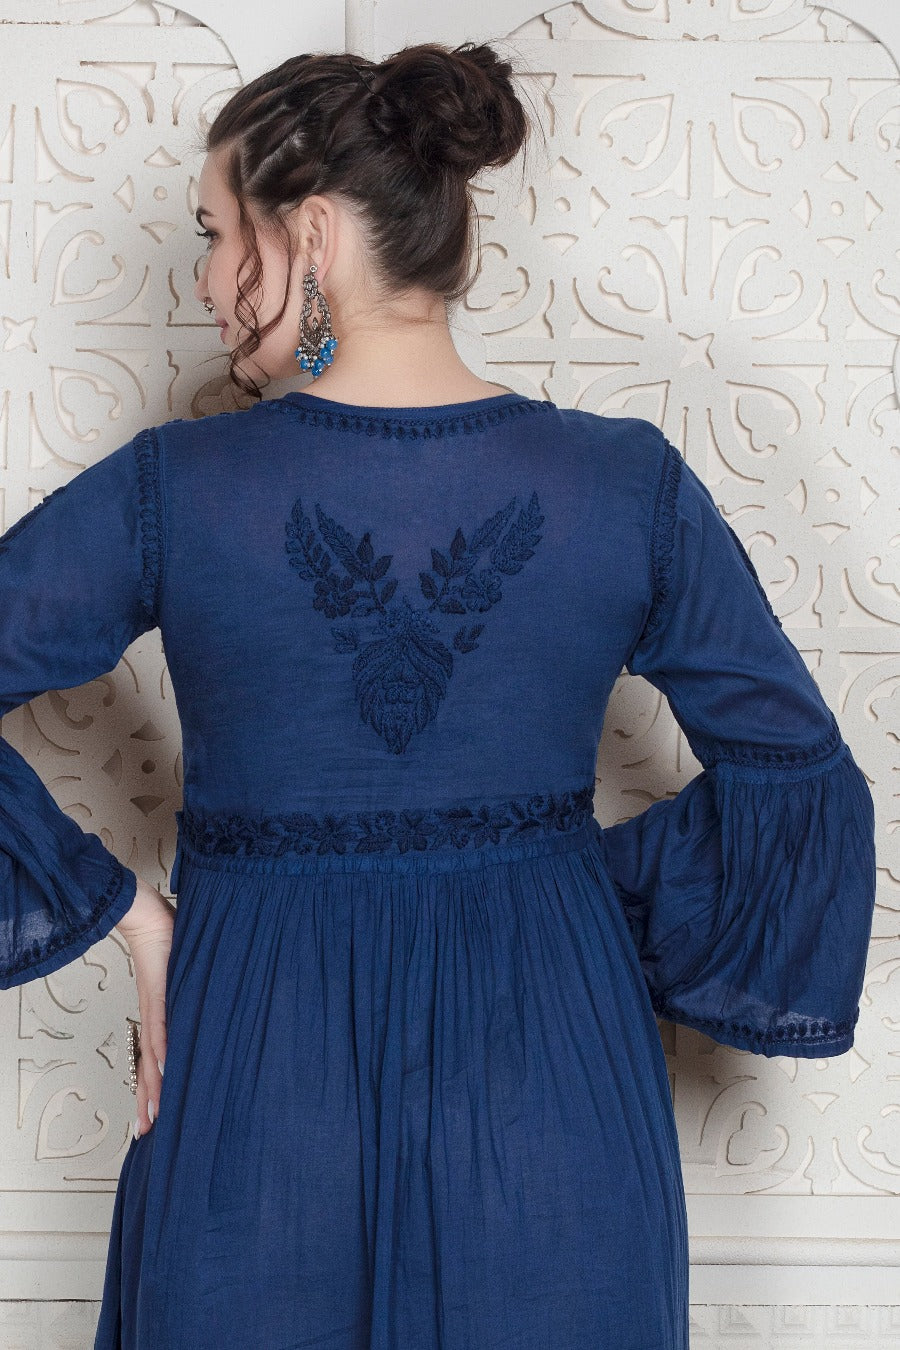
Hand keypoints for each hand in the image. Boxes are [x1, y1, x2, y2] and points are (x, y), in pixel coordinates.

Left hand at [118, 879, 174, 1137]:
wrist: (141, 909)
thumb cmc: (163, 931)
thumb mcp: (187, 967)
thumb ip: (196, 985)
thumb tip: (215, 995)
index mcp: (160, 1012)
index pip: (157, 1057)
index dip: (155, 1087)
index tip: (154, 1115)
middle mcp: (155, 1014)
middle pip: (149, 1066)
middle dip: (149, 1100)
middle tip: (146, 1133)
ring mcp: (155, 1003)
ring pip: (152, 1055)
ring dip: (152, 1088)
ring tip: (152, 1117)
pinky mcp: (158, 989)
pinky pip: (162, 1024)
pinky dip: (164, 1048)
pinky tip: (166, 1070)